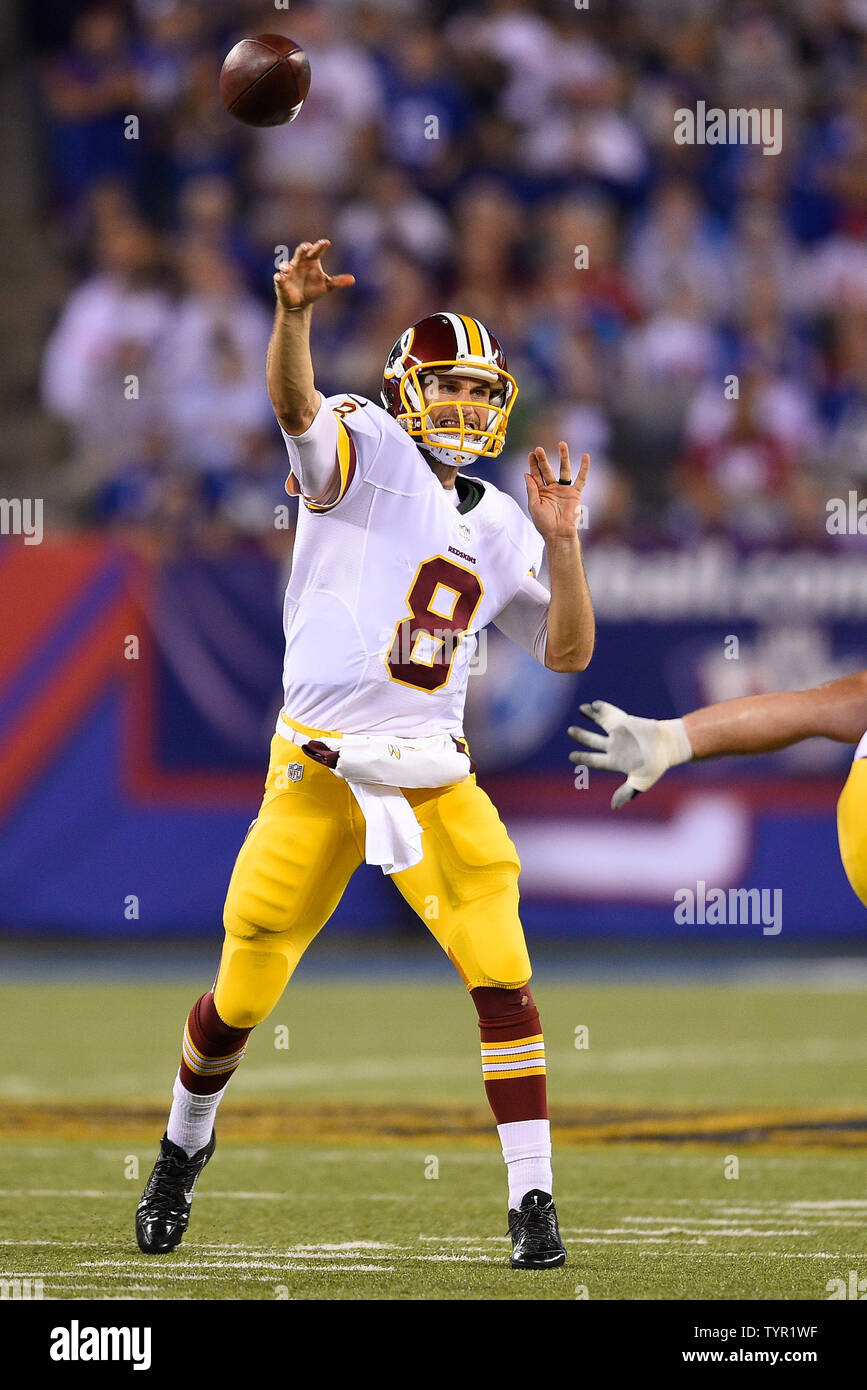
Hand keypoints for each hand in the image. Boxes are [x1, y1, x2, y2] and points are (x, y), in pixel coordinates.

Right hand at [273, 239, 354, 310]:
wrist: (300, 302)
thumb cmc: (313, 289)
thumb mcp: (327, 286)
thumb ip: (338, 281)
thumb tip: (353, 279)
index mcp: (311, 261)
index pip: (316, 251)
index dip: (320, 246)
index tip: (326, 243)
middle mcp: (299, 263)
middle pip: (300, 253)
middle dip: (303, 249)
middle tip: (307, 247)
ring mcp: (289, 272)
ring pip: (285, 265)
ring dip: (285, 266)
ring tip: (287, 268)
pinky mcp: (281, 282)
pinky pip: (279, 278)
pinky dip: (279, 278)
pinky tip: (279, 278)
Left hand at [524, 443, 588, 540]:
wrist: (558, 534)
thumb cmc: (544, 524)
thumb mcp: (534, 506)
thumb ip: (531, 489)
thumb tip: (526, 474)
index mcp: (541, 491)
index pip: (536, 474)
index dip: (533, 464)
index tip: (531, 454)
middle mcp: (552, 488)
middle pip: (547, 470)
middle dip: (543, 459)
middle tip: (539, 449)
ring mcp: (564, 489)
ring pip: (564, 470)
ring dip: (563, 457)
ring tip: (562, 444)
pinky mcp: (575, 493)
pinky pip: (581, 479)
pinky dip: (584, 468)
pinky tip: (586, 456)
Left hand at [568, 700, 692, 808]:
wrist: (669, 746)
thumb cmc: (656, 765)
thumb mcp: (640, 782)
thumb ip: (626, 793)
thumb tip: (614, 807)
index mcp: (615, 761)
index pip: (595, 760)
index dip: (583, 758)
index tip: (571, 756)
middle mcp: (615, 746)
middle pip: (593, 740)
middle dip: (581, 735)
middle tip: (570, 730)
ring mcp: (620, 733)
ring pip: (601, 723)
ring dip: (591, 716)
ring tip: (581, 708)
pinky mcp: (626, 721)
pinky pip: (611, 713)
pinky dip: (603, 708)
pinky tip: (594, 704)